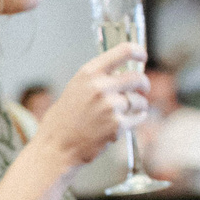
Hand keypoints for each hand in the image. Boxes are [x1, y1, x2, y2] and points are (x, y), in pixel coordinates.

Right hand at [29, 43, 148, 168]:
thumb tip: (124, 74)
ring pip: (139, 100)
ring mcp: (109, 106)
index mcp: (88, 73)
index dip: (138, 52)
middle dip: (144, 84)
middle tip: (143, 89)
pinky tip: (124, 123)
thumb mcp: (75, 89)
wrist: (55, 147)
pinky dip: (136, 119)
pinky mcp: (117, 125)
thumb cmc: (64, 120)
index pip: (123, 51)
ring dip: (139, 106)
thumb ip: (98, 79)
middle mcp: (100, 87)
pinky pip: (138, 117)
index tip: (143, 56)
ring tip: (126, 112)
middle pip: (137, 78)